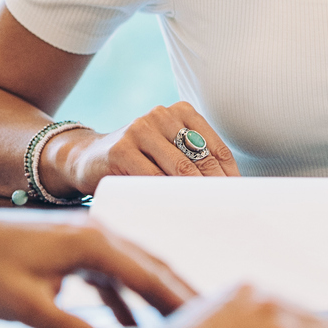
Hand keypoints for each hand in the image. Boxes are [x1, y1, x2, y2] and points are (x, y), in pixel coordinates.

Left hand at [0, 208, 194, 327]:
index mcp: (92, 241)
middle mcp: (96, 233)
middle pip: (151, 266)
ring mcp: (85, 239)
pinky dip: (126, 298)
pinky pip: (111, 274)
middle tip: (213, 319)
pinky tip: (133, 324)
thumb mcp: (27, 306)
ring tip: (182, 325)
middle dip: (180, 294)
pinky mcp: (72, 250)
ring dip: (155, 297)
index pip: (149, 273)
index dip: (179, 299)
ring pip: (134, 270)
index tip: (208, 318)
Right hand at [51, 101, 237, 195]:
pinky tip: (174, 209)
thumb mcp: (167, 151)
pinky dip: (165, 195)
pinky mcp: (121, 149)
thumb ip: (193, 161)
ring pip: (179, 167)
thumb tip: (230, 190)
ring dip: (194, 193)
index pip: (216, 148)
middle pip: (200, 158)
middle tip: (226, 212)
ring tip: (205, 215)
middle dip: (215, 187)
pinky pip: (151, 177)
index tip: (239, 200)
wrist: (88, 157)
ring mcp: (139, 129)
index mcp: (181, 111)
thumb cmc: (137, 158)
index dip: (230, 176)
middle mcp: (162, 114)